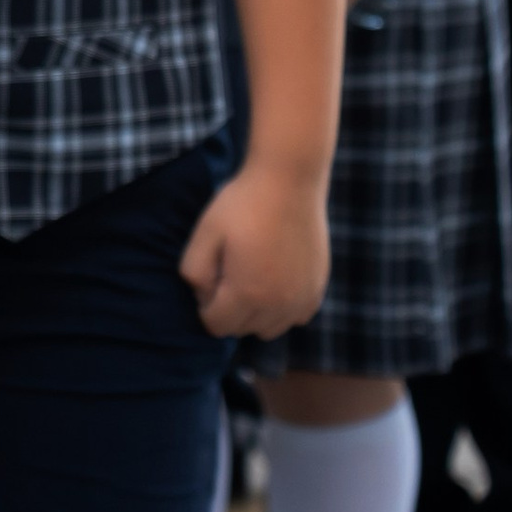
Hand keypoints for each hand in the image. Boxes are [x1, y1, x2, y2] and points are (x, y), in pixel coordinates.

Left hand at [180, 158, 330, 340]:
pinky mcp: (318, 288)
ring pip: (270, 328)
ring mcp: (303, 299)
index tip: (209, 275)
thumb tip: (202, 296)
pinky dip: (280, 308)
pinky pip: (294, 316)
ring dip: (254, 313)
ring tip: (248, 275)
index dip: (204, 304)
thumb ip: (194, 272)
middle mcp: (279, 305)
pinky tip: (272, 278)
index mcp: (247, 294)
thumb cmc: (242, 205)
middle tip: (226, 270)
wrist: (289, 182)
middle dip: (227, 309)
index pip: (216, 326)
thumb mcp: (204, 233)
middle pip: (242, 330)